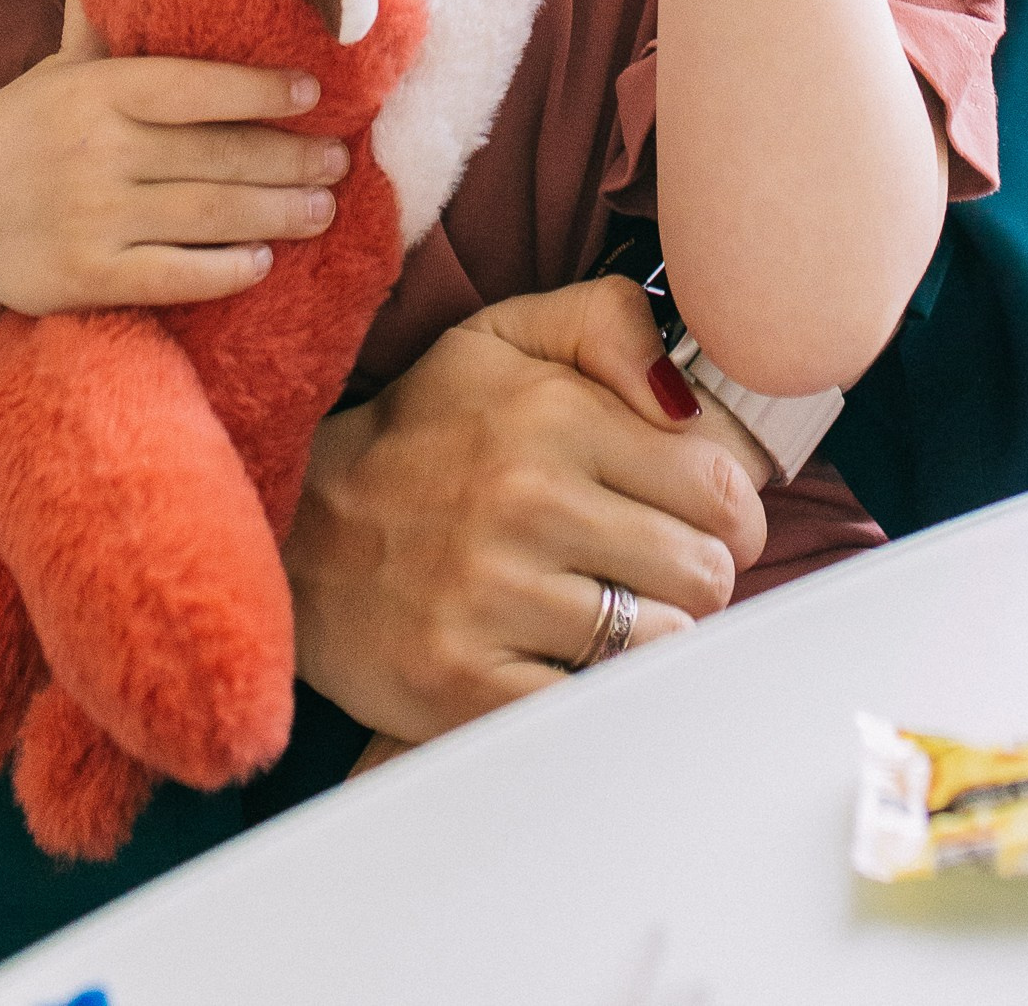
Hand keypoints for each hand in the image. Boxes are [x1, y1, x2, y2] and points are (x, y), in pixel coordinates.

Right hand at [0, 0, 349, 407]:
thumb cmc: (17, 136)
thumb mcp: (53, 71)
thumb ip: (99, 21)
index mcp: (93, 90)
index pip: (193, 86)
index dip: (259, 89)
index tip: (314, 93)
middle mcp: (93, 150)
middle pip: (215, 155)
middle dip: (288, 159)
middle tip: (339, 161)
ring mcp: (89, 218)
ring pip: (205, 215)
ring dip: (275, 214)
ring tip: (322, 209)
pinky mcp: (83, 280)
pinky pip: (171, 276)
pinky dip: (222, 271)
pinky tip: (260, 264)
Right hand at [283, 277, 767, 743]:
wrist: (300, 529)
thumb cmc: (423, 433)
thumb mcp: (502, 338)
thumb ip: (609, 322)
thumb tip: (692, 393)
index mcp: (550, 412)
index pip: (721, 484)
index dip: (728, 509)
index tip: (698, 517)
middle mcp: (526, 500)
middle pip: (705, 571)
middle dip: (695, 575)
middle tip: (649, 569)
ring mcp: (494, 598)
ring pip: (662, 643)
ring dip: (649, 637)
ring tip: (606, 613)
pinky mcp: (468, 686)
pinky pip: (597, 706)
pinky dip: (600, 692)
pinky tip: (568, 661)